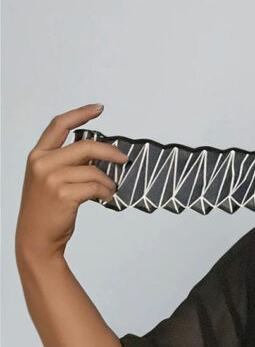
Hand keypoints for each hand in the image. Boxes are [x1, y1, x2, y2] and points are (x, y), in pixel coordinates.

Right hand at [15, 104, 129, 263]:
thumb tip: (99, 154)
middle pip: (85, 146)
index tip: (99, 108)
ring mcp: (52, 178)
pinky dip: (106, 192)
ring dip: (108, 181)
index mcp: (38, 155)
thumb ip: (67, 163)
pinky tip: (106, 198)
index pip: (59, 125)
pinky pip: (95, 187)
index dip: (80, 113)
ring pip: (94, 170)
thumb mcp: (49, 179)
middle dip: (110, 152)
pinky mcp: (63, 194)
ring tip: (110, 190)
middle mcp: (42, 163)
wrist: (36, 238)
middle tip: (125, 158)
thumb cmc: (45, 210)